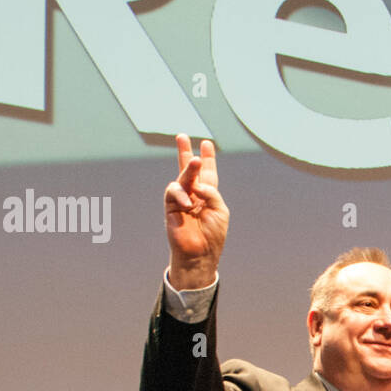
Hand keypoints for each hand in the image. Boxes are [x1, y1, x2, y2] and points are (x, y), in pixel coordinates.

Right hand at [164, 134, 227, 287]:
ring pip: (182, 178)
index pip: (208, 173)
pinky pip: (173, 193)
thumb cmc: (213, 235)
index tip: (207, 143)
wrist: (200, 254)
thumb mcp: (220, 210)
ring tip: (195, 160)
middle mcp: (194, 195)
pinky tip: (188, 203)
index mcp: (209, 195)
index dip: (208, 159)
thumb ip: (211, 193)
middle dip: (185, 152)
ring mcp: (181, 200)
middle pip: (189, 170)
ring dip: (189, 168)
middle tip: (182, 136)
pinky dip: (181, 194)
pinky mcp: (171, 207)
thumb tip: (197, 184)